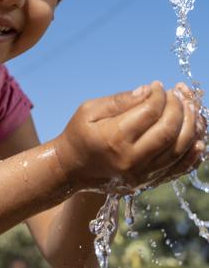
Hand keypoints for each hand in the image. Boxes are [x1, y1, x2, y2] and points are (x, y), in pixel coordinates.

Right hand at [54, 82, 204, 193]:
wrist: (71, 168)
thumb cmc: (78, 134)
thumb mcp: (89, 110)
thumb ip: (120, 100)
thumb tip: (149, 91)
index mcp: (114, 138)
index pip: (149, 112)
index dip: (159, 95)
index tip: (158, 85)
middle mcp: (131, 159)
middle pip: (169, 131)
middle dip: (179, 107)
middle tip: (177, 93)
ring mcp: (141, 174)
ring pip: (179, 149)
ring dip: (191, 125)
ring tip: (189, 107)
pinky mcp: (147, 182)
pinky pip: (178, 169)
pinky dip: (193, 153)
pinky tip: (197, 136)